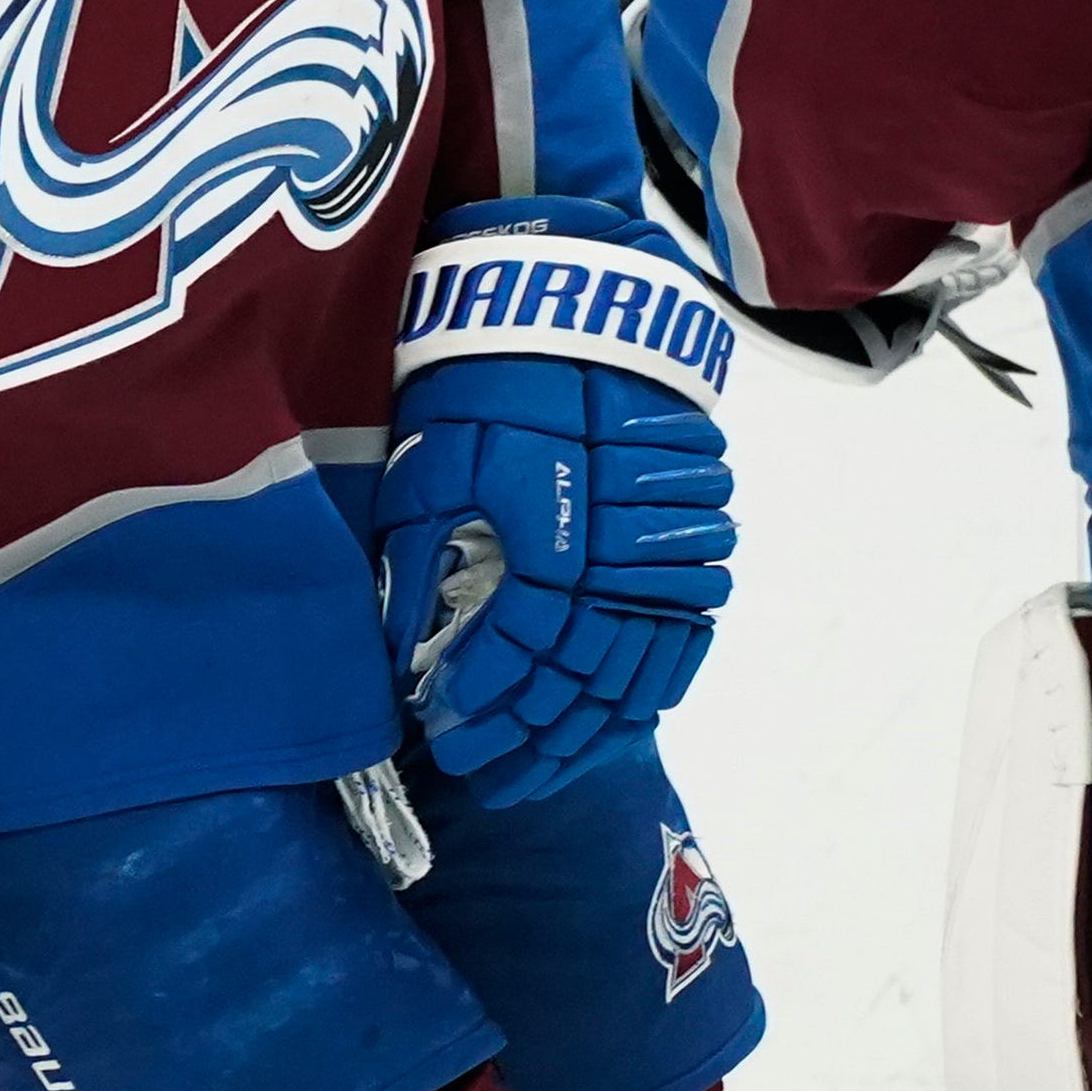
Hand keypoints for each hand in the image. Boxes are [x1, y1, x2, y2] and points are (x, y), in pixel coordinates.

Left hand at [378, 198, 738, 807]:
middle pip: (576, 684)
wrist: (584, 312)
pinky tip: (609, 729)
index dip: (479, 701)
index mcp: (554, 538)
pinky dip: (646, 698)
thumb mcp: (439, 460)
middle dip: (523, 742)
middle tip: (479, 778)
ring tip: (534, 774)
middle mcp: (619, 560)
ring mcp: (667, 559)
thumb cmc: (495, 380)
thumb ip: (420, 558)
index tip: (442, 731)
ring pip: (631, 679)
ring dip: (581, 737)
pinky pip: (681, 647)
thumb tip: (396, 647)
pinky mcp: (695, 548)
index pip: (517, 653)